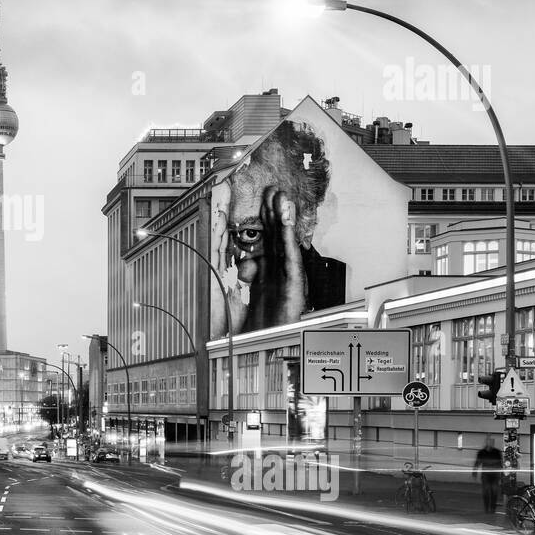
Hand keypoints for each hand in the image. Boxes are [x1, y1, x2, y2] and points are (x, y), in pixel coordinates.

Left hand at [239, 187, 305, 330]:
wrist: (266, 344)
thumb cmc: (256, 324)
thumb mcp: (243, 292)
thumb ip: (243, 271)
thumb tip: (240, 253)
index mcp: (268, 270)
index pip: (267, 239)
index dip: (265, 219)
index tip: (262, 200)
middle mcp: (278, 270)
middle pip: (277, 235)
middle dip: (274, 212)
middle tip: (272, 190)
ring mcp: (287, 274)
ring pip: (285, 241)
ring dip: (283, 218)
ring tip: (281, 197)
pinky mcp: (293, 281)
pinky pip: (291, 254)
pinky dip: (289, 236)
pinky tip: (286, 221)